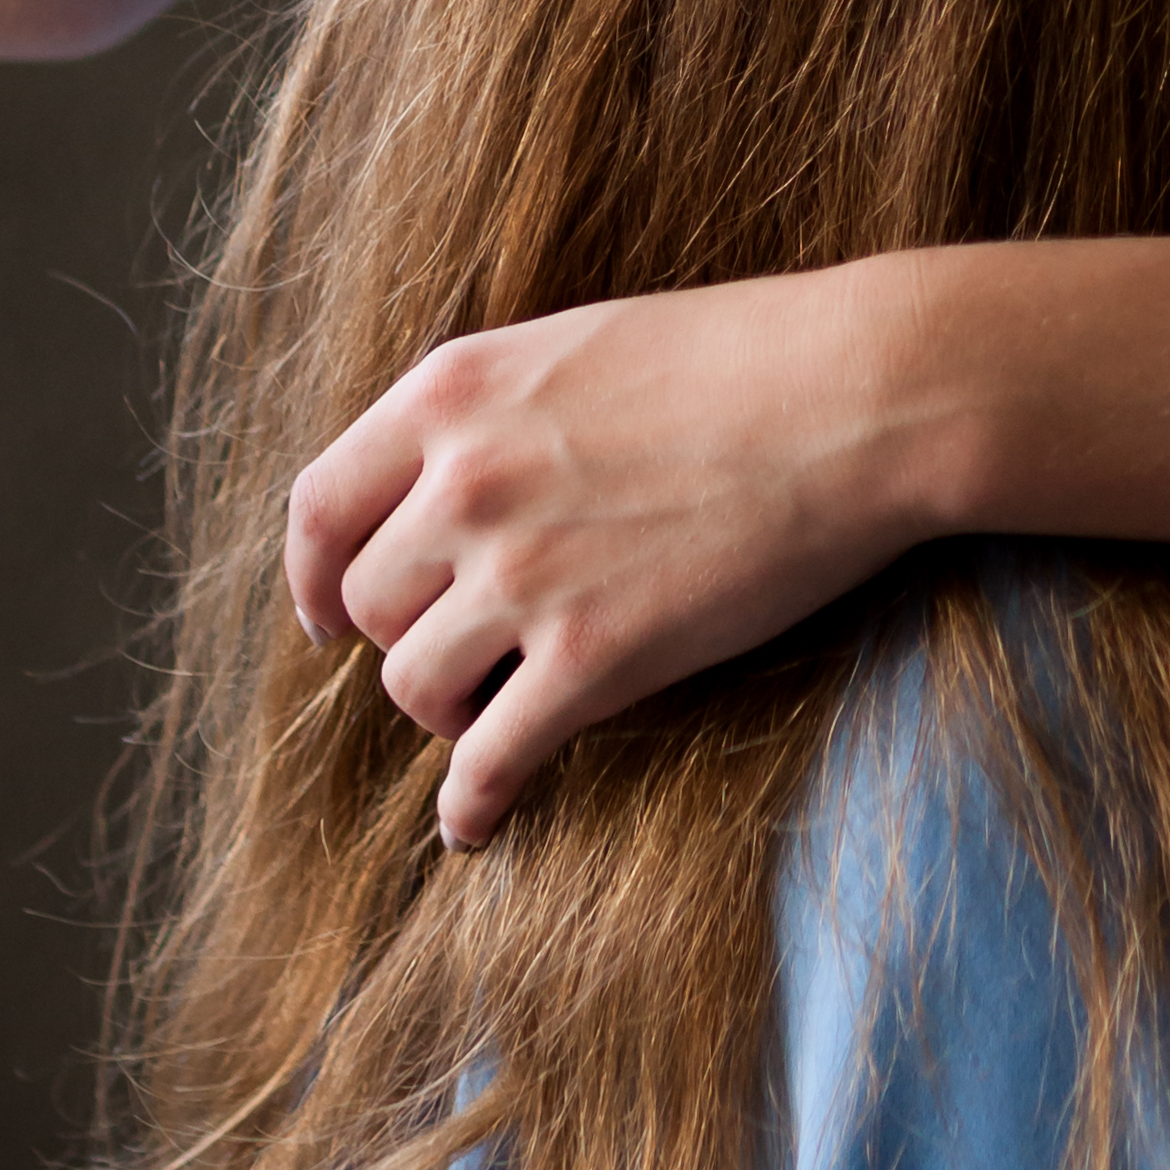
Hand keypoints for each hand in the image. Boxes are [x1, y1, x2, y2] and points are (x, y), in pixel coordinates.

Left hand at [285, 268, 941, 848]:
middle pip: (367, 606)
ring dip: (447, 709)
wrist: (858, 395)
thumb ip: (491, 413)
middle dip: (405, 636)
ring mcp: (522, 575)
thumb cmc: (739, 355)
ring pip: (413, 687)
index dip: (311, 577)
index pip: (318, 505)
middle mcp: (462, 483)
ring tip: (495, 707)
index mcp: (451, 393)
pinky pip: (488, 762)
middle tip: (462, 649)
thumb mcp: (575, 346)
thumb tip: (439, 486)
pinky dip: (472, 805)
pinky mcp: (592, 659)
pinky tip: (478, 823)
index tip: (324, 617)